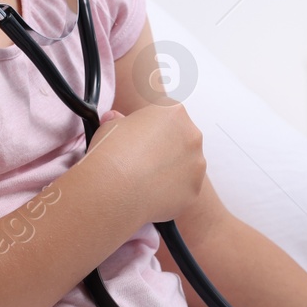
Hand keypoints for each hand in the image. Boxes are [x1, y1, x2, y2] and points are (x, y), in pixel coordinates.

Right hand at [83, 104, 205, 224]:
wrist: (113, 192)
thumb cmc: (109, 154)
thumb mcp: (109, 126)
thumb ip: (119, 120)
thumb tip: (115, 118)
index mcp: (174, 112)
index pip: (166, 113)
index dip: (150, 125)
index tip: (138, 137)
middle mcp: (192, 136)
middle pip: (182, 138)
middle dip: (166, 146)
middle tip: (142, 159)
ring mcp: (197, 165)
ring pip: (186, 165)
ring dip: (171, 169)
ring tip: (145, 179)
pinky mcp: (195, 190)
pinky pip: (184, 188)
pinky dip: (171, 191)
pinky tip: (151, 194)